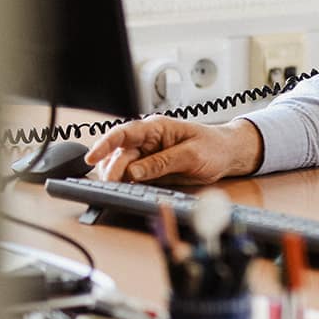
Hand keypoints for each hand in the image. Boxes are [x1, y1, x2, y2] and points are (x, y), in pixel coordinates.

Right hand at [85, 117, 263, 184]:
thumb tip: (134, 171)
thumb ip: (162, 162)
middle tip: (112, 185)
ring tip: (116, 188)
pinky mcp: (149, 170)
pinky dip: (124, 184)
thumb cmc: (213, 147)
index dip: (104, 144)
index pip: (124, 132)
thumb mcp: (191, 155)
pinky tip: (123, 190)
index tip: (91, 158)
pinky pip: (131, 177)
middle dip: (111, 169)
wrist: (227, 154)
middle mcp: (147, 140)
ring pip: (120, 166)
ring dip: (115, 177)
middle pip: (118, 154)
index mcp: (157, 128)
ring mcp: (147, 155)